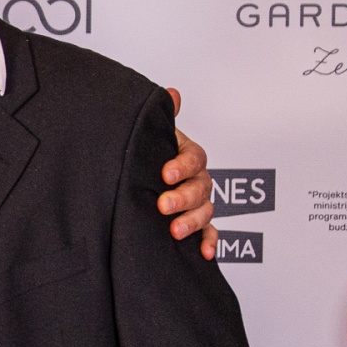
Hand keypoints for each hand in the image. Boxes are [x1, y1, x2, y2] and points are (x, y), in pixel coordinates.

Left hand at [161, 88, 216, 261]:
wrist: (137, 178)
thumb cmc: (147, 158)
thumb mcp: (151, 138)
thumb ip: (161, 119)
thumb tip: (171, 94)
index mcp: (186, 156)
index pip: (194, 158)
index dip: (182, 166)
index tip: (165, 174)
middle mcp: (196, 178)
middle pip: (201, 187)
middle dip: (183, 197)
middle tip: (162, 205)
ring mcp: (198, 202)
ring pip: (206, 211)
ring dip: (193, 221)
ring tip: (175, 230)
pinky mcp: (196, 224)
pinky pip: (209, 233)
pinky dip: (209, 242)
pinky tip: (203, 253)